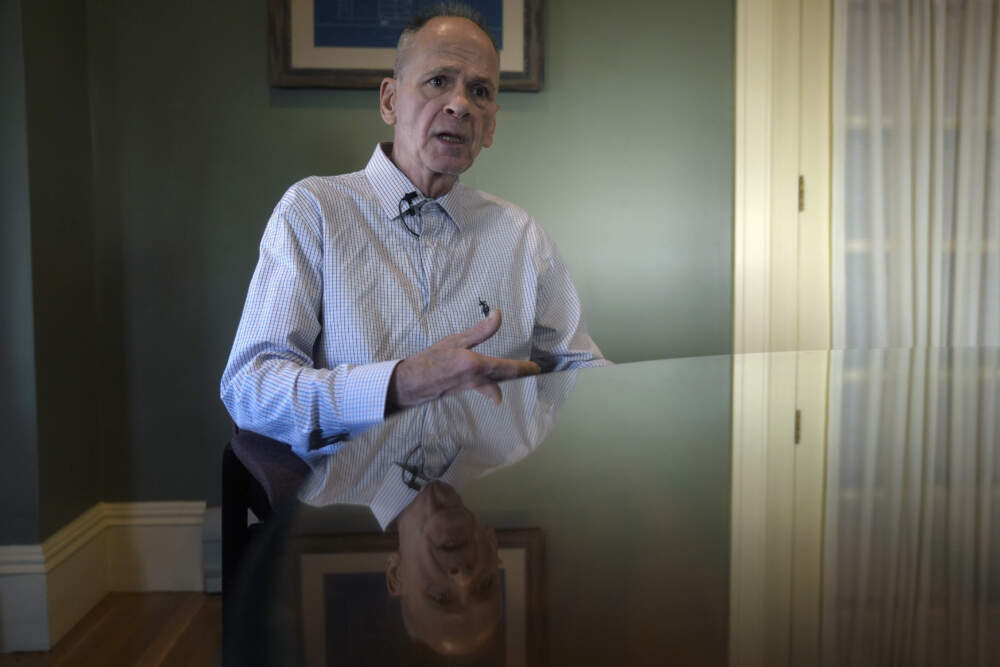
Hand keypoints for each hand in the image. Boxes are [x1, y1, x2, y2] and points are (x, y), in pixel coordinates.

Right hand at [386, 309, 540, 410]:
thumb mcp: (455, 341)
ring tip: (515, 373)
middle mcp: (478, 380)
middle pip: (506, 378)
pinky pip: (484, 388)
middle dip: (520, 374)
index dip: (525, 368)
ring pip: (496, 384)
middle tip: (533, 370)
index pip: (508, 368)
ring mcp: (472, 388)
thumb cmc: (429, 361)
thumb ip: (480, 330)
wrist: (410, 383)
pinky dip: (492, 385)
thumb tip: (498, 316)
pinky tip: (491, 383)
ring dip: (506, 379)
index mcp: (477, 365)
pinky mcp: (464, 390)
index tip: (537, 367)